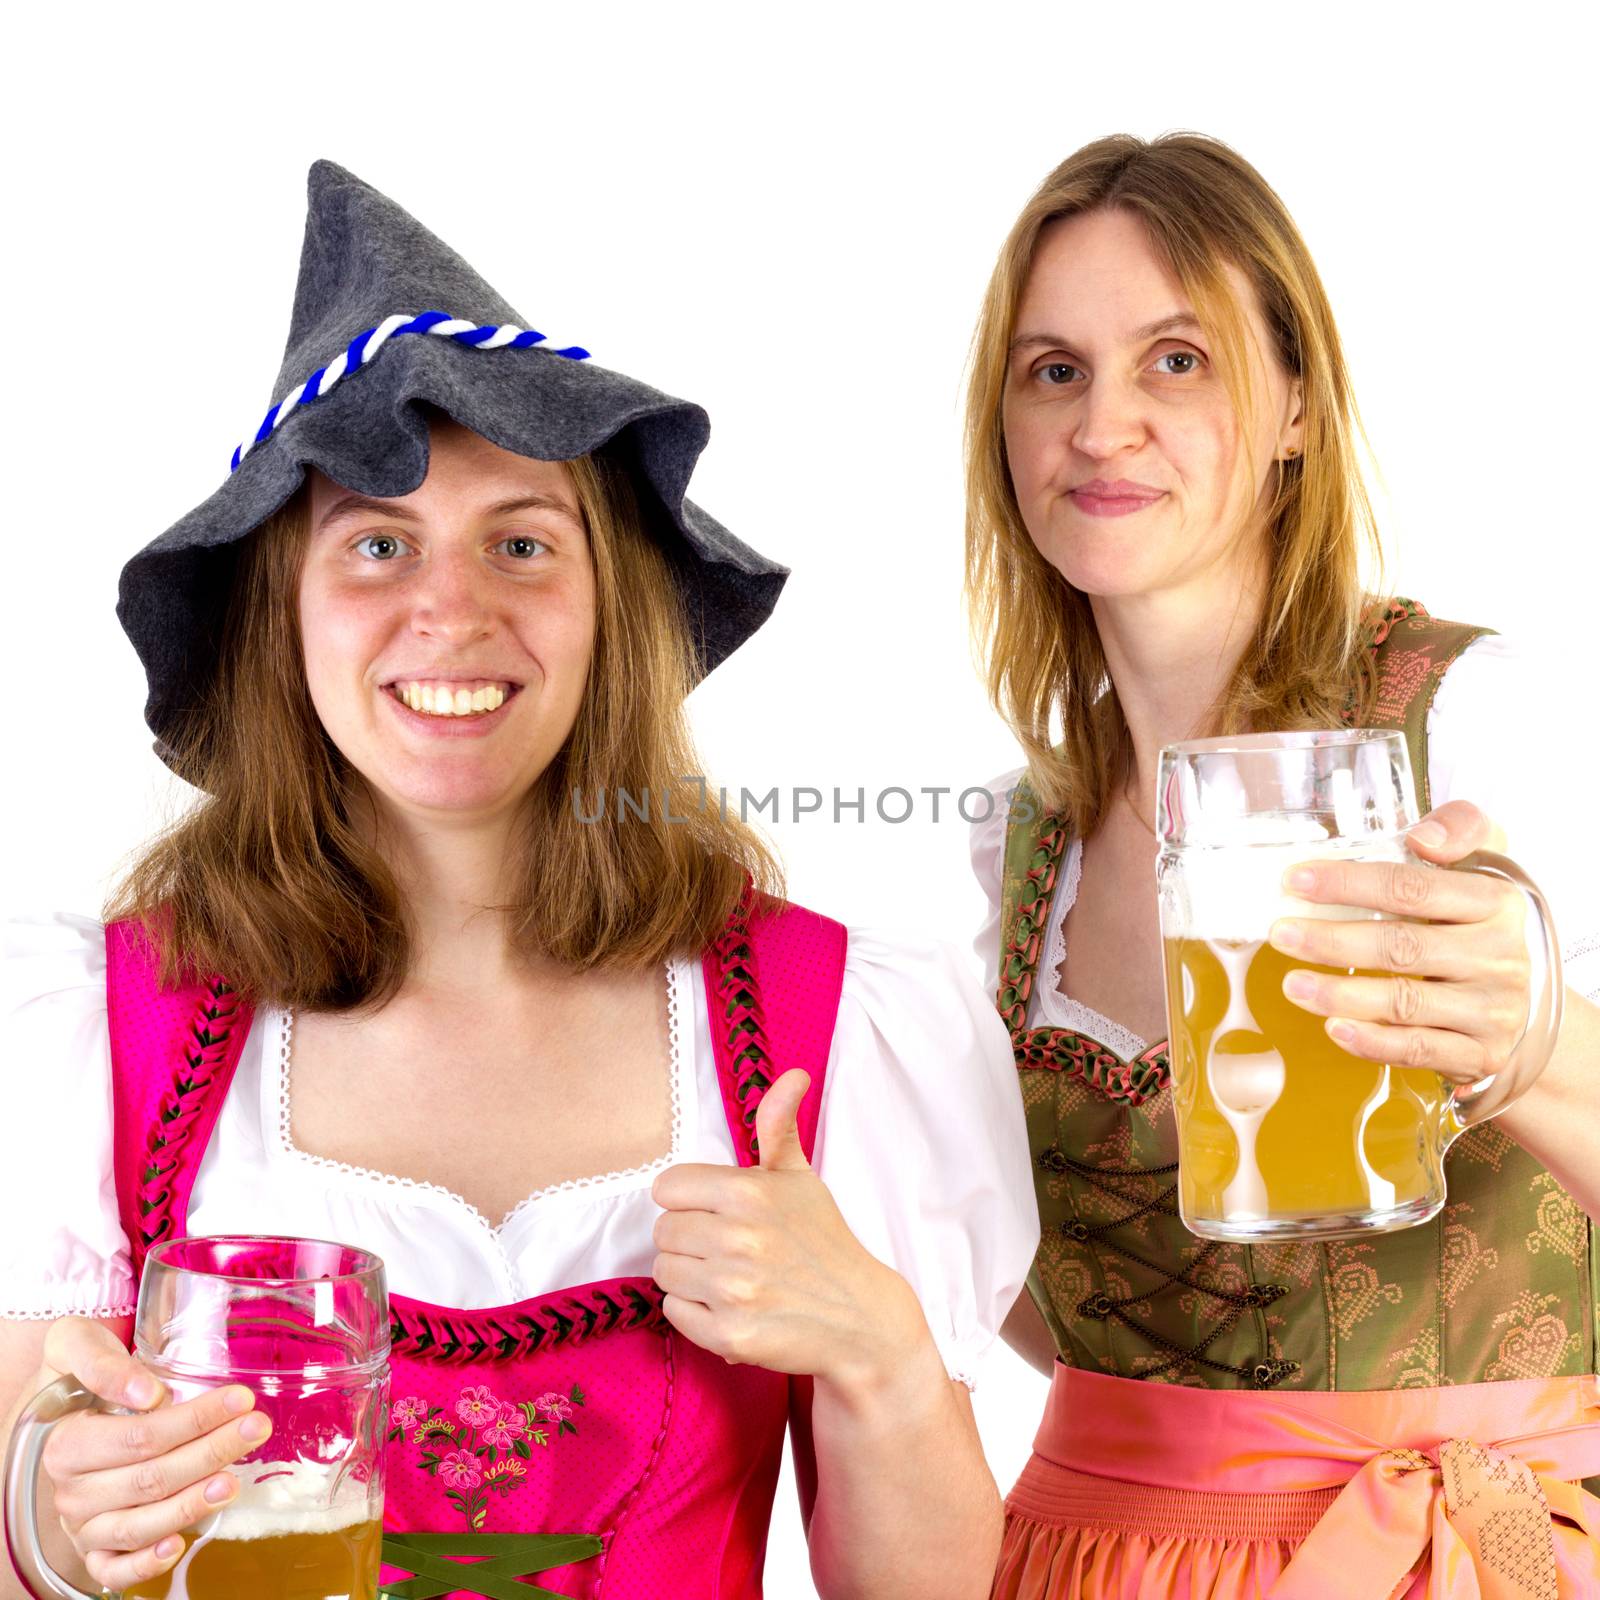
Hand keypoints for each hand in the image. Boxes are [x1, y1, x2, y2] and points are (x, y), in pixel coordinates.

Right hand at [35, 1315, 272, 1593]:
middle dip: (210, 1453)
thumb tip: (146, 1394)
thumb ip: (102, 1362)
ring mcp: (84, 1525)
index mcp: (68, 1444)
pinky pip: (115, 1570)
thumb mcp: (75, 1345)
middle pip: (150, 1479)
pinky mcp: (96, 1550)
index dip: (193, 1420)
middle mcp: (73, 1491)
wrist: (62, 1411)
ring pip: (139, 1525)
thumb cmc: (82, 1375)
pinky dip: (145, 1564)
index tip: (240, 1399)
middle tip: (257, 1428)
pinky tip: (180, 1544)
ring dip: (191, 1506)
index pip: (140, 1438)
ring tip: (234, 1482)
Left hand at [650, 1069, 925, 1395]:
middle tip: (726, 1247)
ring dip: (690, 1276)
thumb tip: (794, 1073)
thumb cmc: (823, 1240)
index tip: (714, 1211)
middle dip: (689, 1239)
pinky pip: (674, 1313)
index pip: (667, 1187)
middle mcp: (737, 1239)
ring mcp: (732, 1290)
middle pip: (662, 1232)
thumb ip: (779, 1123)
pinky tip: (729, 1306)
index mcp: (748, 1192)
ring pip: (664, 1272)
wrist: (859, 1317)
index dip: (688, 1199)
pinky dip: (694, 1312)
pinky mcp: (729, 1336)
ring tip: (728, 1277)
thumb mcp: (800, 1176)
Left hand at [1270, 800, 1539, 1105]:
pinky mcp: (1482, 1053)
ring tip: (1292, 984)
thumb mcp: (1486, 866)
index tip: (1295, 880)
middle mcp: (1500, 956)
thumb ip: (1461, 830)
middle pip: (1402, 946)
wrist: (1533, 1000)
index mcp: (1496, 902)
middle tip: (1281, 934)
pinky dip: (1371, 1041)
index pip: (1413, 888)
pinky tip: (1333, 1027)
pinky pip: (1418, 1049)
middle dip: (1332, 940)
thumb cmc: (1483, 924)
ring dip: (1340, 993)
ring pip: (1404, 1002)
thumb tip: (1422, 837)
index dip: (1349, 882)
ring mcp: (1493, 1009)